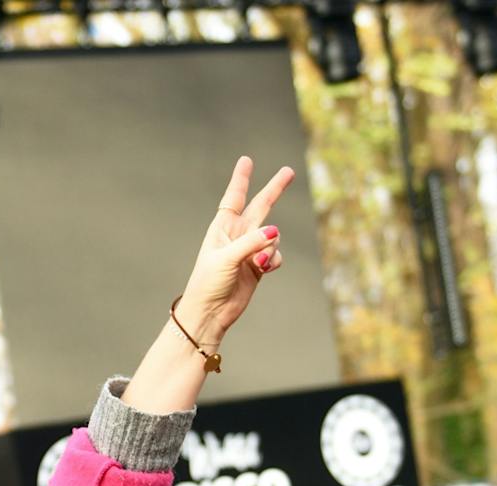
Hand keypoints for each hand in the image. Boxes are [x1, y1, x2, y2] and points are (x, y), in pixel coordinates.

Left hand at [176, 156, 293, 344]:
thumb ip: (251, 242)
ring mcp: (249, 250)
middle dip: (274, 189)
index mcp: (222, 227)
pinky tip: (264, 269)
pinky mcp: (258, 266)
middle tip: (288, 172)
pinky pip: (275, 255)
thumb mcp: (226, 258)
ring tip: (258, 262)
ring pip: (272, 236)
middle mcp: (237, 235)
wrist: (210, 313)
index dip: (241, 178)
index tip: (246, 160)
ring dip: (270, 246)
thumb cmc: (208, 283)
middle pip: (260, 206)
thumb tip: (275, 230)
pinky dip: (273, 260)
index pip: (234, 197)